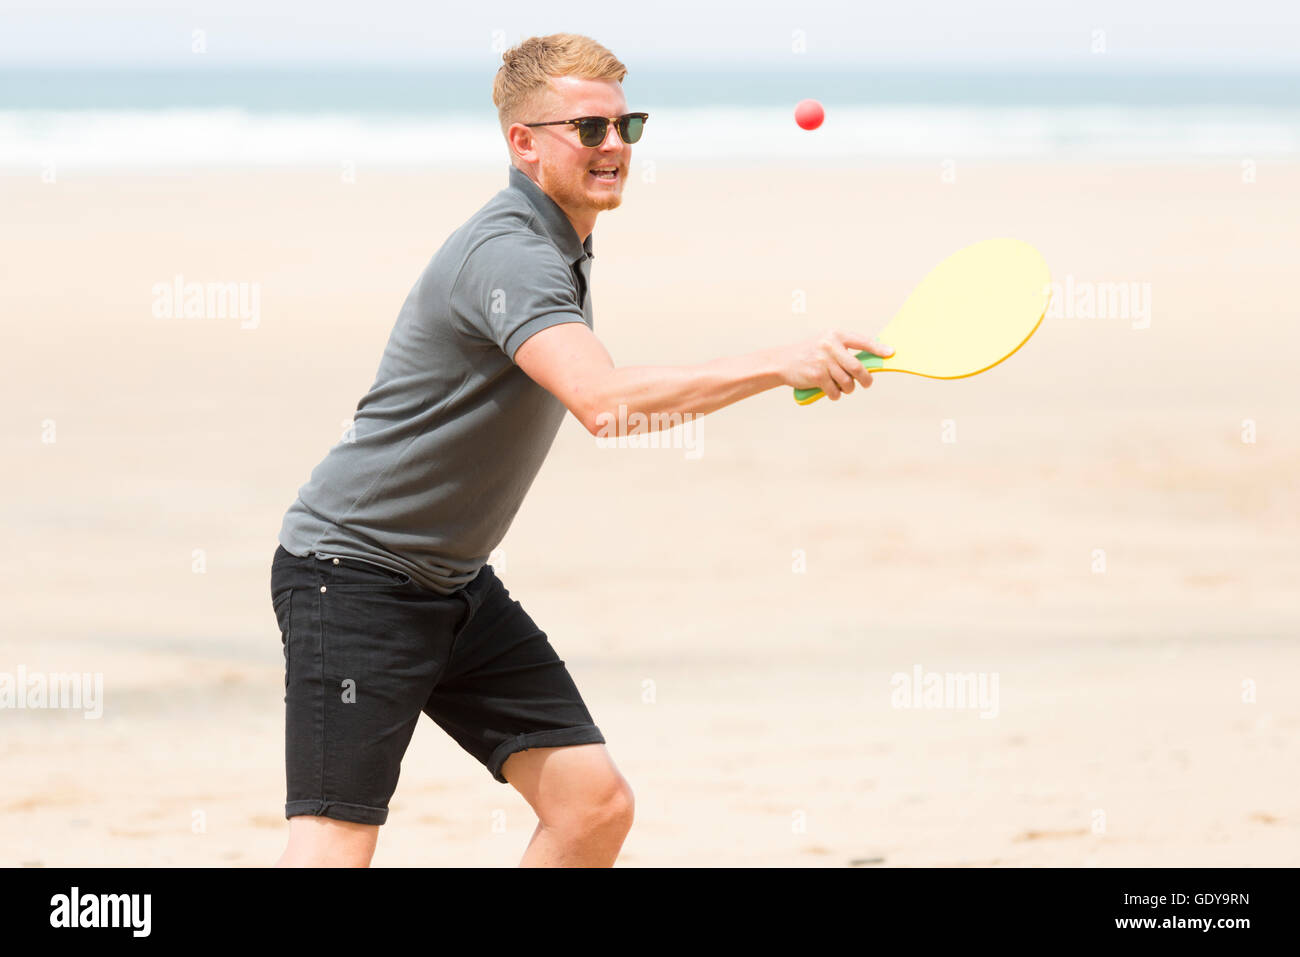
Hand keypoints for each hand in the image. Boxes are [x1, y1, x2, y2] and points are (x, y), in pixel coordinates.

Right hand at [778, 330, 893, 400]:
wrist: (782, 361)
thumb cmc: (809, 354)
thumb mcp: (826, 343)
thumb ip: (844, 349)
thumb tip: (869, 364)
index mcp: (835, 335)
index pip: (862, 341)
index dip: (878, 348)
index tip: (890, 353)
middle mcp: (830, 346)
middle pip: (857, 367)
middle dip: (866, 379)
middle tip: (867, 383)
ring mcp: (823, 361)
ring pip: (847, 382)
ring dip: (848, 389)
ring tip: (844, 388)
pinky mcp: (816, 375)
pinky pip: (835, 391)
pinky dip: (836, 395)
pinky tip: (831, 392)